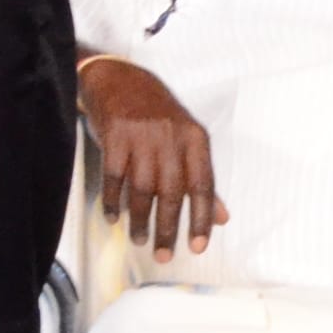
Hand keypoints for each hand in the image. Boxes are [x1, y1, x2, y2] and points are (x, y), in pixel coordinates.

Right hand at [78, 56, 221, 253]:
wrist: (117, 77)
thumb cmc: (155, 111)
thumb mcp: (185, 138)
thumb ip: (200, 178)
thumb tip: (220, 217)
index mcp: (194, 138)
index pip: (203, 185)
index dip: (201, 219)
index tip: (197, 247)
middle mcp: (171, 136)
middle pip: (172, 192)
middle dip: (167, 229)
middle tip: (163, 254)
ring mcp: (142, 135)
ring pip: (143, 188)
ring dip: (140, 219)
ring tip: (139, 239)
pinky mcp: (115, 134)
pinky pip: (114, 176)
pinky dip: (113, 200)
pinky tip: (113, 216)